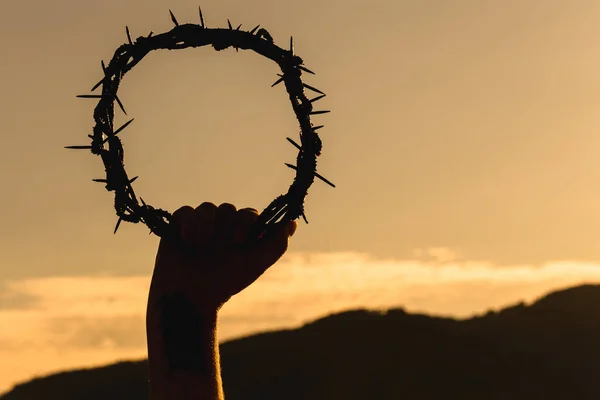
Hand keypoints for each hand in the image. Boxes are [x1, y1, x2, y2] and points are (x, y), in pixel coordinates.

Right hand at [148, 202, 296, 313]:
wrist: (191, 297)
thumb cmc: (225, 282)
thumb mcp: (255, 265)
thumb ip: (275, 245)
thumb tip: (292, 223)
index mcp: (242, 233)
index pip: (249, 215)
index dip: (246, 223)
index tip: (240, 240)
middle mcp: (223, 226)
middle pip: (228, 209)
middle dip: (225, 226)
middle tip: (219, 247)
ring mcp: (201, 225)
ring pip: (207, 208)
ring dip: (206, 225)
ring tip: (200, 246)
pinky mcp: (179, 225)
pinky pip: (185, 211)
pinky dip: (188, 223)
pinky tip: (188, 241)